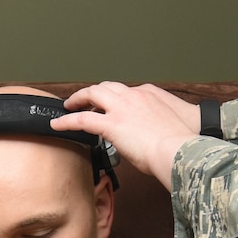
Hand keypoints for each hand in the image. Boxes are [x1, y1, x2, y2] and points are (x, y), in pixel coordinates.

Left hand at [51, 83, 200, 189]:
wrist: (178, 150)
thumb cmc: (179, 144)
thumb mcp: (169, 125)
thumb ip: (154, 124)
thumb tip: (145, 135)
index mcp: (149, 94)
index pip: (125, 92)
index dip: (114, 98)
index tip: (109, 106)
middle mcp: (134, 96)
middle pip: (106, 87)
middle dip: (93, 92)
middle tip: (83, 100)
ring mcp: (121, 108)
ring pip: (92, 94)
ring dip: (78, 99)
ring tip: (69, 106)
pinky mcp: (111, 124)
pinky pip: (81, 119)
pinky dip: (67, 121)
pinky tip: (58, 124)